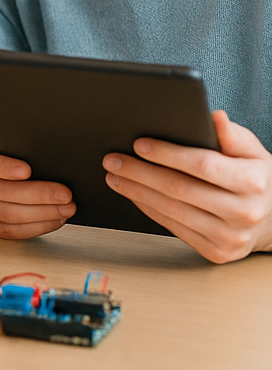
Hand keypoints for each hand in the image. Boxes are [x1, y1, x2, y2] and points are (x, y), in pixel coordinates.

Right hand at [0, 133, 74, 238]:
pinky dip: (35, 227)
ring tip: (66, 209)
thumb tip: (58, 150)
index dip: (5, 167)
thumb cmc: (30, 155)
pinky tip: (55, 220)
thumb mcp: (30, 143)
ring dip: (40, 213)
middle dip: (36, 194)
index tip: (27, 170)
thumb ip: (37, 145)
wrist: (23, 170)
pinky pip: (8, 230)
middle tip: (65, 194)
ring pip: (4, 213)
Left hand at [105, 110, 271, 262]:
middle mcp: (244, 212)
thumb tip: (215, 117)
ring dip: (137, 192)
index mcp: (253, 182)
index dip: (167, 154)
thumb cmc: (258, 179)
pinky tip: (134, 195)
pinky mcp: (217, 252)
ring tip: (114, 176)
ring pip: (172, 211)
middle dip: (139, 172)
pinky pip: (174, 228)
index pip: (201, 165)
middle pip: (179, 189)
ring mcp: (230, 237)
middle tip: (112, 160)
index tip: (138, 144)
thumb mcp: (254, 153)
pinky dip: (149, 210)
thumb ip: (233, 135)